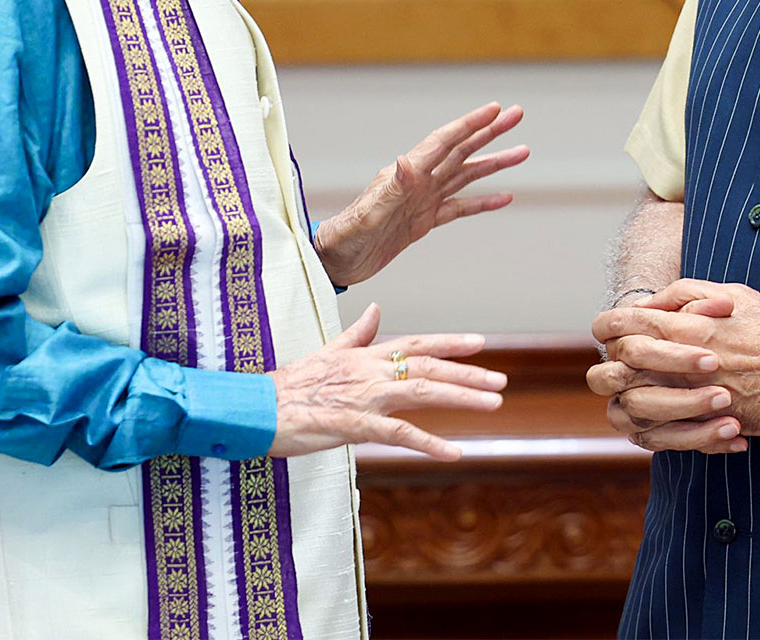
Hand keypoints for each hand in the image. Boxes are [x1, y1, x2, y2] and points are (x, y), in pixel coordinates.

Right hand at [269, 302, 505, 460]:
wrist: (257, 409)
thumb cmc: (290, 385)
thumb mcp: (327, 352)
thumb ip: (357, 334)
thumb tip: (375, 309)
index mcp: (365, 356)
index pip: (416, 344)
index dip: (449, 343)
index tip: (480, 343)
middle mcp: (370, 371)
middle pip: (428, 366)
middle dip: (468, 372)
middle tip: (501, 380)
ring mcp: (364, 397)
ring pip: (422, 392)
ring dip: (461, 397)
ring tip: (493, 403)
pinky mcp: (354, 425)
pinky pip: (398, 434)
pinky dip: (428, 442)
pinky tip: (454, 451)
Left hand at [315, 102, 528, 286]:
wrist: (333, 262)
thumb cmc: (344, 237)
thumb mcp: (368, 214)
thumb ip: (391, 188)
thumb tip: (407, 160)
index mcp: (406, 174)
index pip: (444, 142)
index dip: (470, 124)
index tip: (495, 109)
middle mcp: (418, 181)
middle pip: (461, 150)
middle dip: (490, 132)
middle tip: (517, 114)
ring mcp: (423, 200)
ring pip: (466, 175)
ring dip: (494, 162)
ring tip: (521, 151)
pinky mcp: (423, 221)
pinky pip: (460, 208)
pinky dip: (483, 202)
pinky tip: (503, 197)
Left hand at [589, 279, 759, 452]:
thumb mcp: (729, 292)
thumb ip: (683, 294)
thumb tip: (646, 305)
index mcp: (682, 327)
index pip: (619, 325)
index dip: (608, 328)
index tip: (613, 332)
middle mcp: (680, 363)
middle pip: (616, 367)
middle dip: (614, 365)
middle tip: (625, 365)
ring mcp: (691, 398)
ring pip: (633, 406)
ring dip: (633, 400)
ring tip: (648, 393)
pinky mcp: (706, 427)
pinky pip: (664, 437)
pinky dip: (660, 429)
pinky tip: (671, 420)